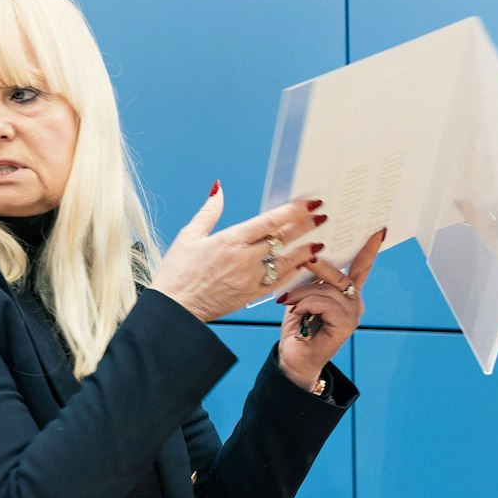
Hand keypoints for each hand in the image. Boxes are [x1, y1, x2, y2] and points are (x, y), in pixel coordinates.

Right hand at [150, 185, 327, 323]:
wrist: (175, 308)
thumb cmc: (177, 273)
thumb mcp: (188, 236)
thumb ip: (208, 212)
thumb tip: (219, 190)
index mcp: (229, 240)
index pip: (270, 221)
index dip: (294, 210)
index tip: (310, 203)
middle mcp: (244, 258)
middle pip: (283, 238)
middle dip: (306, 225)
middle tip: (322, 216)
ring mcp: (250, 278)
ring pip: (287, 261)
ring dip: (306, 250)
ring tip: (319, 242)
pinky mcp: (251, 295)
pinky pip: (281, 282)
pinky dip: (294, 272)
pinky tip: (303, 265)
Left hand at [275, 227, 385, 388]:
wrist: (294, 357)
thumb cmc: (298, 326)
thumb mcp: (303, 295)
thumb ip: (312, 279)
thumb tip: (310, 255)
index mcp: (347, 292)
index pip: (361, 266)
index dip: (369, 249)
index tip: (378, 230)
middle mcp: (354, 301)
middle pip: (340, 274)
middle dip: (318, 266)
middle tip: (304, 258)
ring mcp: (352, 313)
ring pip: (328, 288)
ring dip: (303, 293)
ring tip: (288, 301)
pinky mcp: (346, 325)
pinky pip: (325, 303)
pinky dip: (306, 304)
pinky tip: (297, 312)